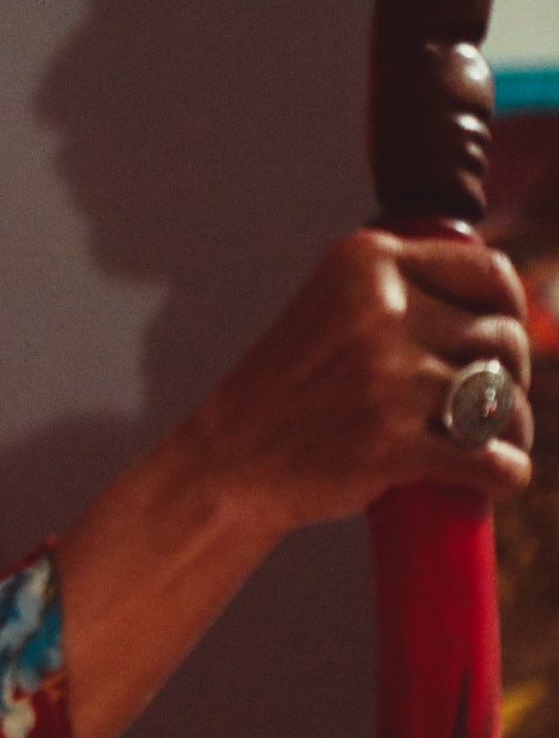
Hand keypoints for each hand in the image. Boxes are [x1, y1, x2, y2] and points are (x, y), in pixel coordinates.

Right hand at [181, 228, 531, 539]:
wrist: (228, 459)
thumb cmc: (289, 390)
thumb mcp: (333, 310)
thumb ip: (400, 293)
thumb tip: (504, 307)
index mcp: (364, 262)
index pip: (488, 271)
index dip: (510, 308)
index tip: (499, 337)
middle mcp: (379, 309)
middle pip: (503, 338)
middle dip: (508, 374)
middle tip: (481, 401)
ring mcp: (387, 377)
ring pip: (502, 401)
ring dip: (510, 428)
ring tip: (486, 441)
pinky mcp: (393, 442)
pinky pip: (492, 460)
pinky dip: (506, 473)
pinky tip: (500, 474)